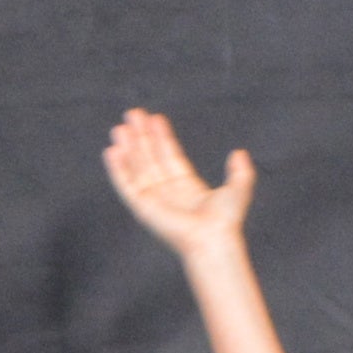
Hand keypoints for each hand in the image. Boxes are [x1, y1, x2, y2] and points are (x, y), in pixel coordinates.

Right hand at [103, 107, 257, 256]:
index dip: (162, 137)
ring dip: (128, 148)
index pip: (170, 156)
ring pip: (137, 167)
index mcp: (187, 187)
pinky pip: (126, 184)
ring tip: (120, 128)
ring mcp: (154, 199)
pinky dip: (118, 168)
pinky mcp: (142, 207)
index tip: (155, 118)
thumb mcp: (238, 189)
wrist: (212, 238)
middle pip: (150, 158)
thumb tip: (240, 153)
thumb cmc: (226, 220)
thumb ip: (240, 172)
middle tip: (133, 114)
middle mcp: (168, 192)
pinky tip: (113, 151)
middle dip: (141, 136)